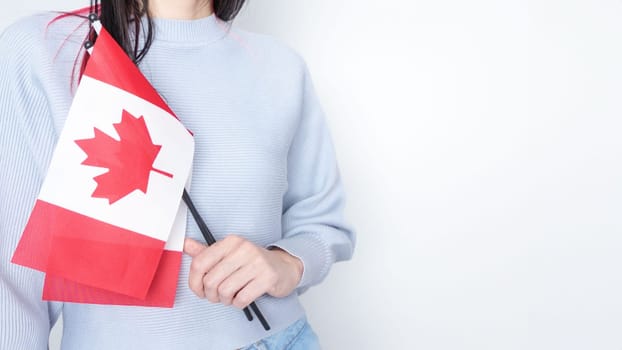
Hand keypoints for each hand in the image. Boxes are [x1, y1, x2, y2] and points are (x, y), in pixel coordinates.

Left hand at [183, 235, 303, 308]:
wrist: (284, 267)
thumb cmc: (252, 263)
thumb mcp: (229, 254)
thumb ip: (207, 252)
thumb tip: (185, 244)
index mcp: (231, 242)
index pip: (199, 263)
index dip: (194, 282)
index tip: (199, 290)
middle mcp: (243, 248)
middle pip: (211, 280)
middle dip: (211, 295)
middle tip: (218, 296)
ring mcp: (257, 262)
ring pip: (225, 291)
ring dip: (225, 300)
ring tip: (231, 296)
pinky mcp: (268, 277)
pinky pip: (242, 298)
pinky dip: (238, 303)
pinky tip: (242, 298)